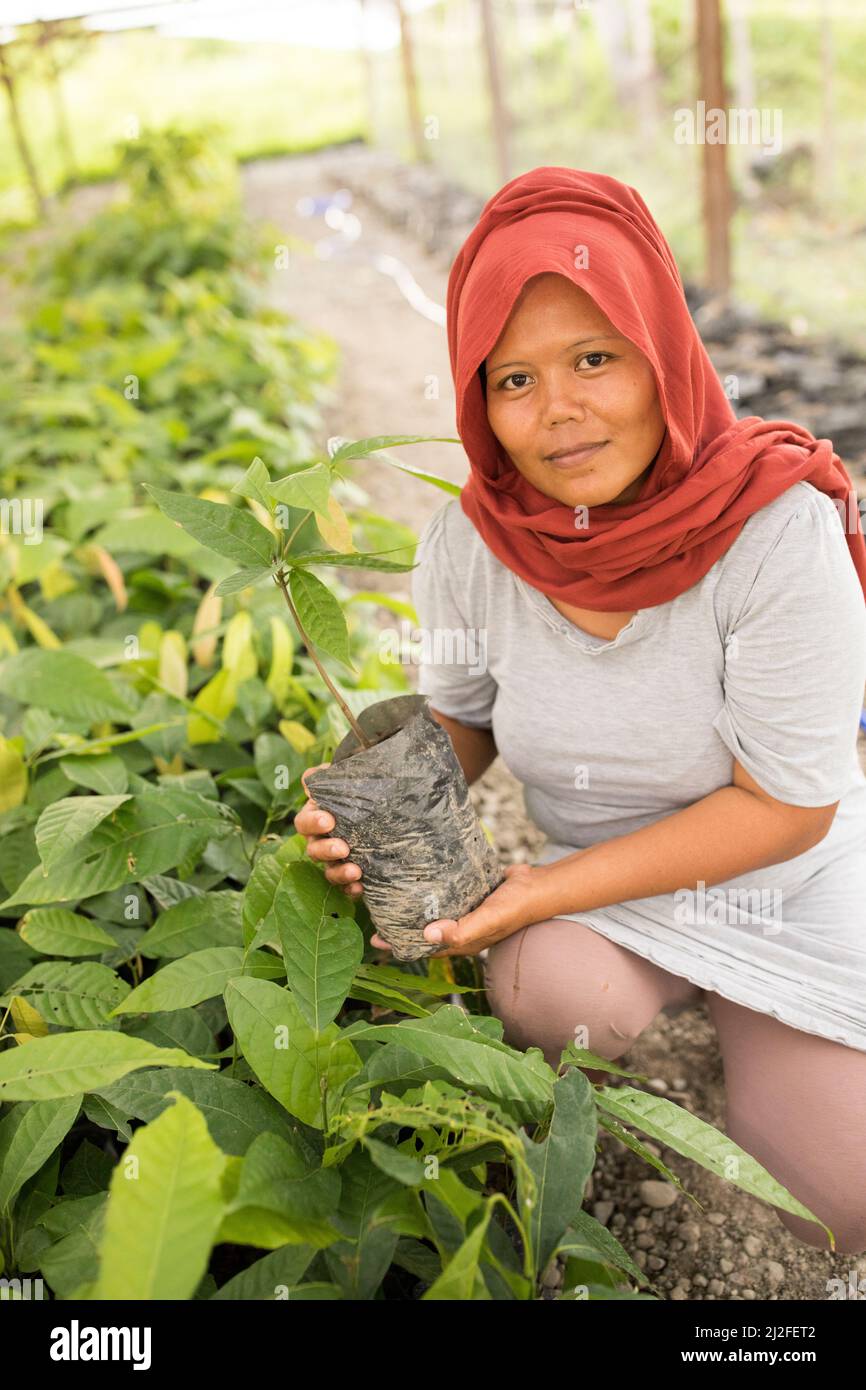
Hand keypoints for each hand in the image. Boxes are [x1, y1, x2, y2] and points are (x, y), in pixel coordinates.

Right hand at [294, 763, 363, 900]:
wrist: (389, 802)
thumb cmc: (367, 785)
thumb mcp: (357, 774)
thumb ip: (338, 772)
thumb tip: (312, 775)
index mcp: (319, 814)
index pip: (306, 819)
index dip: (313, 821)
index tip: (329, 820)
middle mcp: (322, 838)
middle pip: (313, 847)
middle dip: (325, 849)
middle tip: (342, 847)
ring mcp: (336, 858)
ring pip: (327, 869)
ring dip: (338, 872)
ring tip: (354, 870)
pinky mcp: (351, 874)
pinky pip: (345, 887)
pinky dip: (350, 889)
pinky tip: (361, 887)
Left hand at [370, 862, 544, 957]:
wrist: (538, 886)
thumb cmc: (515, 907)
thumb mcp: (488, 919)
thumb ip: (461, 930)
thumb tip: (427, 935)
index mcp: (462, 942)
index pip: (424, 948)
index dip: (400, 945)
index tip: (375, 936)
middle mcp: (460, 929)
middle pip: (424, 931)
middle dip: (399, 925)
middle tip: (374, 911)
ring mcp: (464, 911)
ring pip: (432, 912)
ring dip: (412, 907)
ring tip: (388, 893)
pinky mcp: (468, 893)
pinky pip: (444, 894)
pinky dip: (429, 890)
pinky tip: (415, 876)